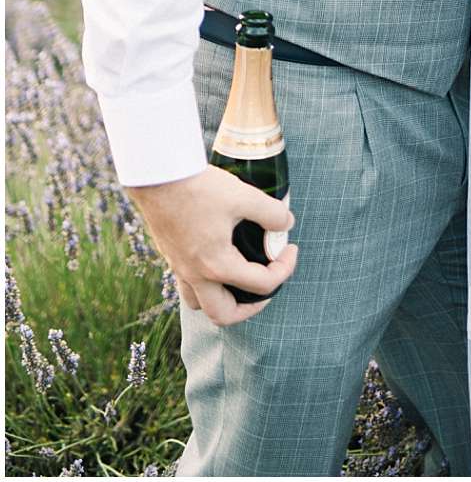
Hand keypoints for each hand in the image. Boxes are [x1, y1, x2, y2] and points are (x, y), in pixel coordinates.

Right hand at [128, 165, 297, 326]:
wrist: (158, 176)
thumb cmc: (199, 187)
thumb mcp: (244, 196)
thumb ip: (271, 213)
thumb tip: (286, 223)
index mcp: (217, 265)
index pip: (262, 285)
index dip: (285, 269)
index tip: (290, 248)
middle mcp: (196, 275)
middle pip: (224, 315)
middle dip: (251, 307)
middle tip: (267, 282)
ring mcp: (180, 268)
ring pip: (201, 304)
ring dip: (224, 300)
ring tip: (241, 277)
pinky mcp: (171, 256)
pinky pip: (188, 284)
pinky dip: (207, 282)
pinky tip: (219, 257)